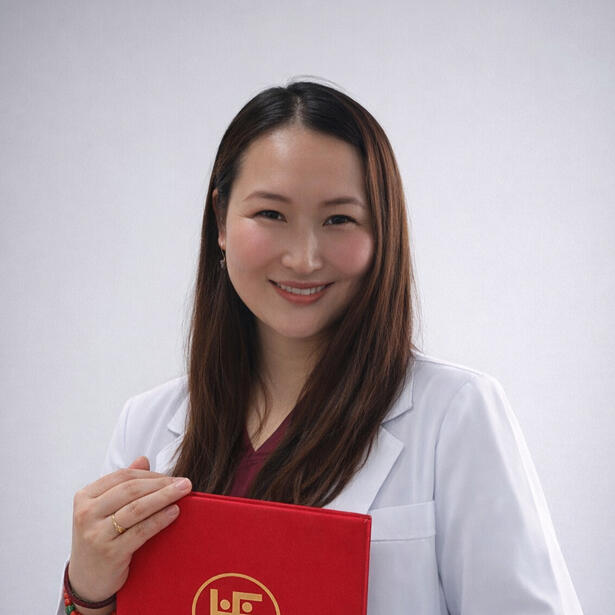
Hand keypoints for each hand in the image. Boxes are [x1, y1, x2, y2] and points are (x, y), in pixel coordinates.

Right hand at [67, 456, 191, 602]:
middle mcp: (86, 513)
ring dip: (164, 497)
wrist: (86, 580)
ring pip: (137, 508)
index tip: (171, 476)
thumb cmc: (100, 538)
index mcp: (85, 497)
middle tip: (184, 482)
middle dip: (161, 483)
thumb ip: (123, 484)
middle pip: (131, 490)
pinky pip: (141, 531)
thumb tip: (143, 459)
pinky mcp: (110, 553)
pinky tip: (174, 512)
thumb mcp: (105, 509)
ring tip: (184, 492)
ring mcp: (96, 534)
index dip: (150, 474)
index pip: (122, 476)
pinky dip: (160, 519)